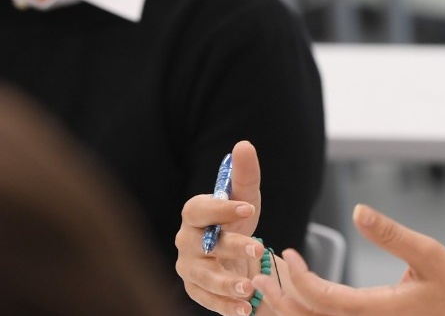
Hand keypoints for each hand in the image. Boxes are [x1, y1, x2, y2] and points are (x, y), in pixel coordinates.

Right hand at [176, 140, 267, 314]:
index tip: (248, 207)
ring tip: (250, 288)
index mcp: (194, 214)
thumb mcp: (246, 198)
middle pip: (203, 245)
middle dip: (230, 247)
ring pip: (203, 277)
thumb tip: (244, 144)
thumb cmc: (237, 222)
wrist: (234, 256)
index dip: (221, 209)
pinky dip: (226, 306)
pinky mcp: (196, 291)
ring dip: (226, 284)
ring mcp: (189, 268)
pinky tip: (245, 309)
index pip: (199, 209)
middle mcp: (186, 241)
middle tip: (258, 248)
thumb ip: (245, 175)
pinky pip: (207, 300)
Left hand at [253, 203, 444, 315]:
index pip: (321, 299)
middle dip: (282, 297)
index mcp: (377, 311)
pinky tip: (305, 302)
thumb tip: (359, 210)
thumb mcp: (430, 254)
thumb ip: (391, 233)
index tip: (287, 254)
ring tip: (275, 285)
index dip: (297, 278)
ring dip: (293, 310)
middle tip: (265, 271)